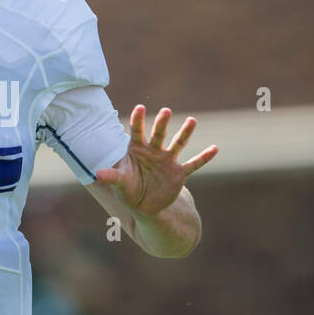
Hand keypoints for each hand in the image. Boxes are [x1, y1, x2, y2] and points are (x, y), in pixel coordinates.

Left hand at [94, 105, 217, 216]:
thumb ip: (112, 177)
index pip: (137, 132)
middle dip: (162, 123)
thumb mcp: (119, 185)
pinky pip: (194, 164)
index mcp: (137, 150)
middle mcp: (154, 152)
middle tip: (166, 111)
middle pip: (158, 134)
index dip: (138, 120)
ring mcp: (168, 161)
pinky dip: (204, 157)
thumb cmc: (128, 190)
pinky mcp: (179, 174)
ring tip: (192, 120)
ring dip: (185, 133)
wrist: (144, 206)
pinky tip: (215, 148)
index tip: (140, 107)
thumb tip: (98, 174)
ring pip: (178, 144)